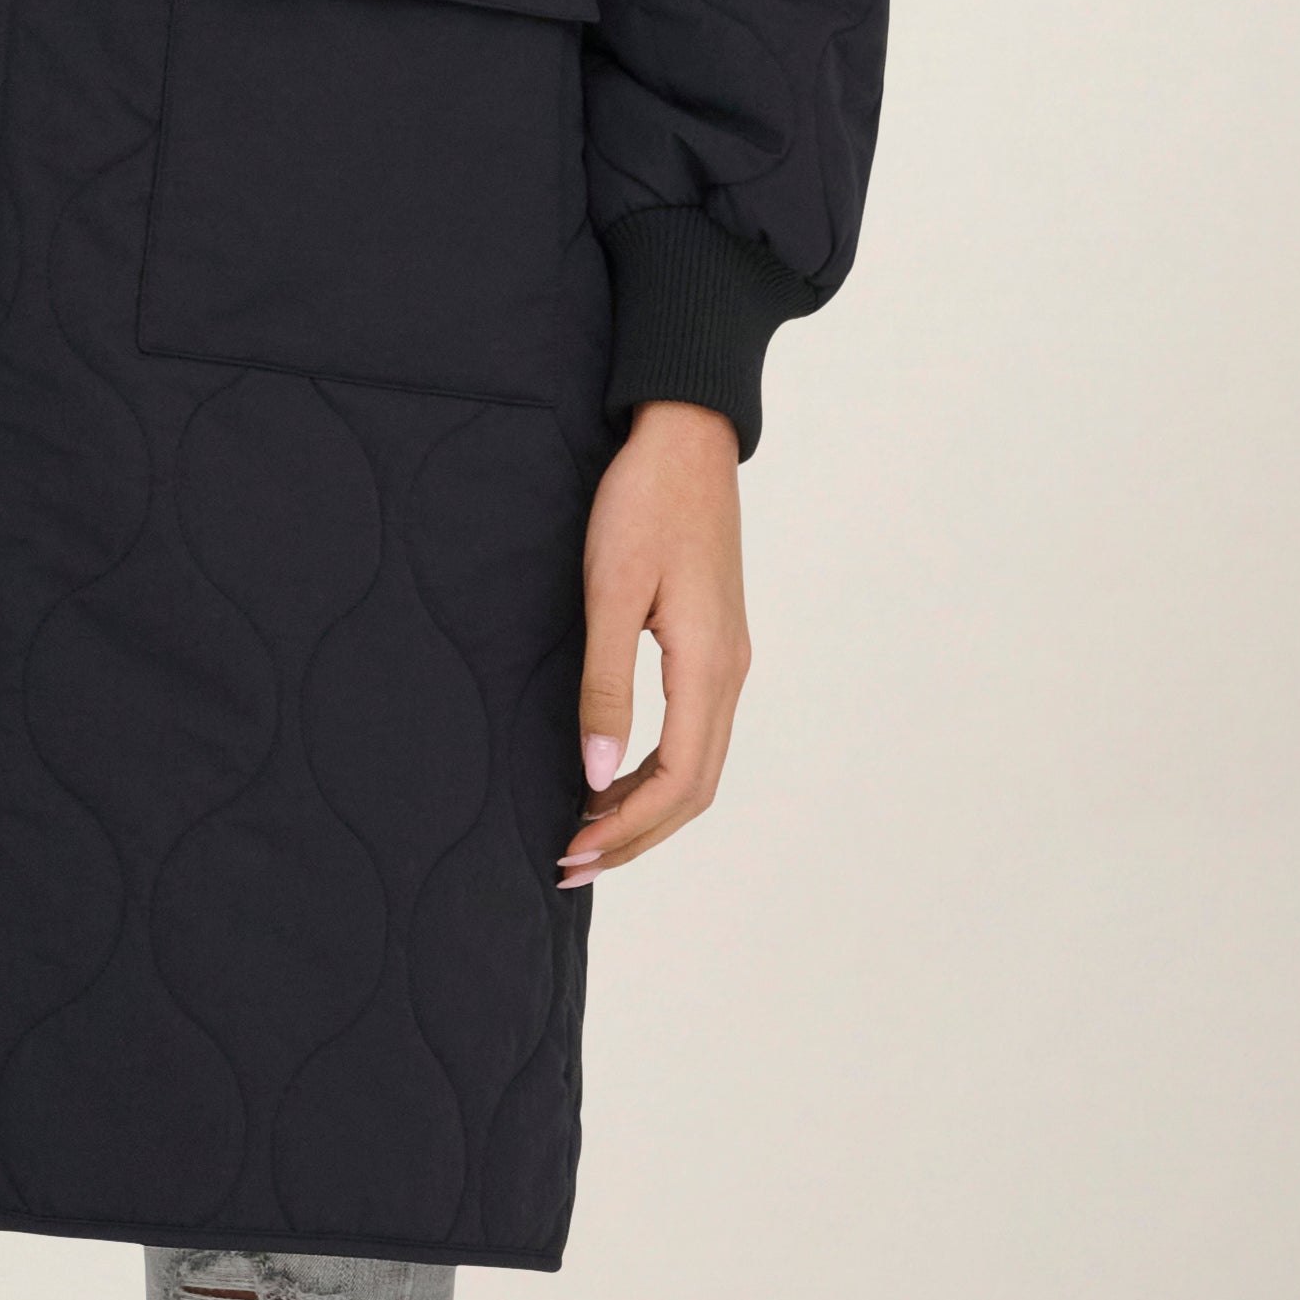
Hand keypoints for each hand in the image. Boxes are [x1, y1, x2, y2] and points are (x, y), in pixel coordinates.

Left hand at [558, 398, 747, 887]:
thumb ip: (605, 684)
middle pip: (694, 790)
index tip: (571, 852)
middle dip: (635, 835)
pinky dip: (657, 771)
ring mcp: (729, 659)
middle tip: (569, 863)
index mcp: (709, 666)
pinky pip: (695, 733)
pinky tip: (614, 775)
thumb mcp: (611, 590)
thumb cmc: (643, 502)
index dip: (626, 828)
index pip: (677, 782)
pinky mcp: (715, 643)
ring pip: (698, 765)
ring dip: (646, 808)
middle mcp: (730, 673)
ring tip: (586, 832)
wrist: (685, 436)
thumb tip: (595, 774)